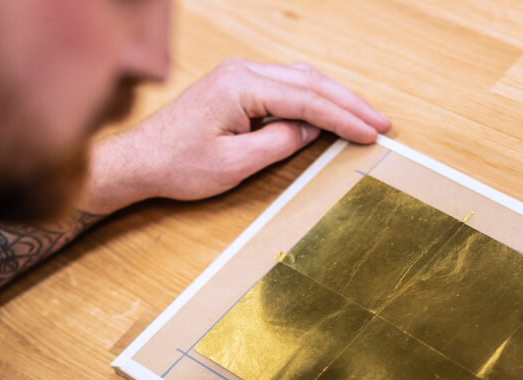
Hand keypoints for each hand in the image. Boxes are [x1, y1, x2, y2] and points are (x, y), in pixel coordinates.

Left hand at [81, 58, 390, 213]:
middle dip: (349, 103)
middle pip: (310, 82)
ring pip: (300, 79)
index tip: (372, 132)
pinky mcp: (236, 86)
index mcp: (241, 86)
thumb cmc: (178, 165)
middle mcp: (242, 71)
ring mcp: (239, 75)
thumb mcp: (235, 165)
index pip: (307, 100)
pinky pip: (285, 85)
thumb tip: (312, 130)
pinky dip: (312, 98)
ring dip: (334, 98)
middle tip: (382, 123)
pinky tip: (329, 113)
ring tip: (365, 118)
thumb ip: (280, 143)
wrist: (139, 161)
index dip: (344, 118)